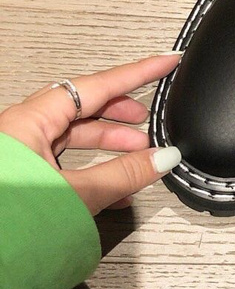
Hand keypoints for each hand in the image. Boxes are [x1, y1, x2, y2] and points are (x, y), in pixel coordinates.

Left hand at [0, 53, 182, 214]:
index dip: (137, 73)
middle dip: (121, 115)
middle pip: (84, 108)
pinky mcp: (17, 177)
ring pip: (73, 136)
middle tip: (149, 119)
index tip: (165, 63)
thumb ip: (123, 174)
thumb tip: (161, 157)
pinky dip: (92, 168)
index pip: (97, 85)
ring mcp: (17, 155)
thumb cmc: (8, 225)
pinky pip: (63, 161)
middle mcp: (19, 131)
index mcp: (28, 122)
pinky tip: (115, 189)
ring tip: (137, 158)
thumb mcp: (75, 195)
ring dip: (109, 145)